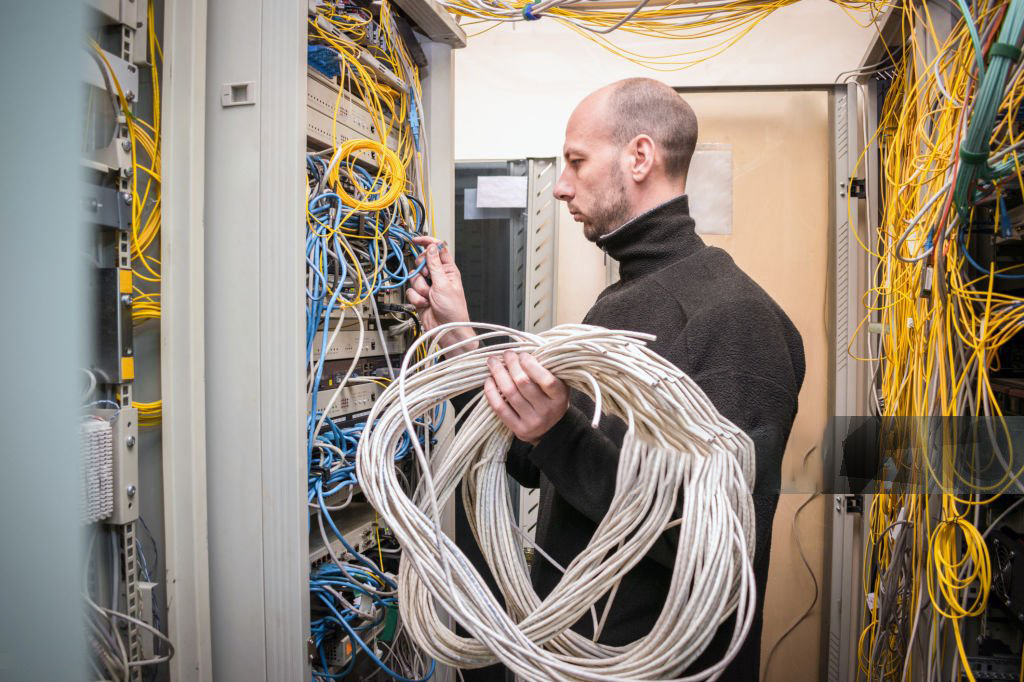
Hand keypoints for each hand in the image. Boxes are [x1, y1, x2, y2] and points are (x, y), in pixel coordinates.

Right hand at [406, 237, 477, 355]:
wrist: (446, 330)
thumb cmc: (453, 311)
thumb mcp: (444, 284)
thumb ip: (435, 265)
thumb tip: (432, 247)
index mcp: (448, 270)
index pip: (437, 250)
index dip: (427, 242)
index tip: (416, 241)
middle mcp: (438, 277)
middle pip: (421, 263)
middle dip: (421, 271)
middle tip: (427, 278)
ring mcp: (428, 287)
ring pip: (414, 278)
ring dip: (419, 288)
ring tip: (428, 296)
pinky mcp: (420, 297)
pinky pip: (410, 291)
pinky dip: (416, 298)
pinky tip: (425, 304)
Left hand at [483, 351, 568, 444]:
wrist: (553, 429)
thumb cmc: (552, 399)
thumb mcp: (558, 383)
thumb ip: (544, 367)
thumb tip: (521, 346)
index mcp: (559, 396)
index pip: (545, 379)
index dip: (530, 364)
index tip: (522, 354)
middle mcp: (547, 410)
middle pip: (523, 383)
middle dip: (511, 364)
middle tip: (506, 354)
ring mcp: (532, 421)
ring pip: (510, 393)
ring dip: (498, 374)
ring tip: (493, 363)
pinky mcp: (519, 429)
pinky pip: (500, 408)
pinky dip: (491, 392)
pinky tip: (489, 380)